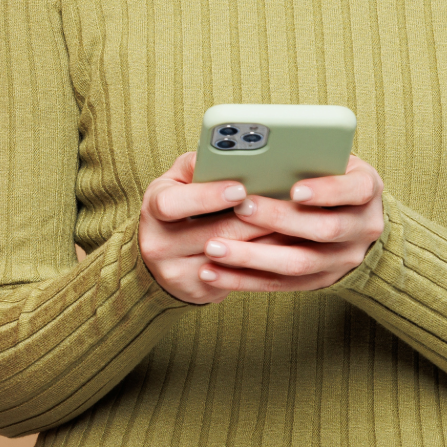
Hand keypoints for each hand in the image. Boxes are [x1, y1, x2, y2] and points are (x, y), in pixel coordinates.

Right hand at [137, 150, 282, 303]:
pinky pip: (238, 278)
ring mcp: (177, 273)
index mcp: (153, 211)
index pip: (174, 204)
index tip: (240, 189)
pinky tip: (286, 248)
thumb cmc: (178, 207)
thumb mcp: (176, 181)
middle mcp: (159, 245)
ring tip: (294, 224)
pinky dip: (264, 262)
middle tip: (286, 204)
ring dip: (266, 242)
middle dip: (253, 219)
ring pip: (231, 259)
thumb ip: (196, 165)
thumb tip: (222, 154)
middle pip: (212, 234)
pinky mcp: (198, 292)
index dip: (208, 196)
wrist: (162, 256)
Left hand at [139, 151, 384, 302]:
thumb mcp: (332, 158)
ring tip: (214, 247)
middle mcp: (363, 228)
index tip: (296, 188)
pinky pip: (281, 285)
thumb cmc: (330, 174)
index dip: (327, 191)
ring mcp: (343, 259)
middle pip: (324, 229)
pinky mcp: (321, 281)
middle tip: (241, 208)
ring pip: (299, 263)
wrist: (357, 220)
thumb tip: (258, 153)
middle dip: (280, 219)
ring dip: (253, 257)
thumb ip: (307, 155)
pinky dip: (243, 280)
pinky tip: (211, 272)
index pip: (355, 190)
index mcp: (367, 189)